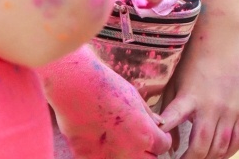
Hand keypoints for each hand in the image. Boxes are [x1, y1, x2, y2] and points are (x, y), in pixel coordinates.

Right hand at [51, 49, 172, 158]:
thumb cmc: (106, 86)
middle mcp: (130, 153)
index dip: (161, 138)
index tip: (158, 134)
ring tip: (121, 141)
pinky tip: (102, 142)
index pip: (163, 146)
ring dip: (128, 155)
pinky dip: (106, 155)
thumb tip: (158, 124)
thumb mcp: (134, 97)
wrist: (75, 87)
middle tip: (140, 139)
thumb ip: (148, 115)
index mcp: (145, 135)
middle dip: (148, 151)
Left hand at [159, 20, 238, 158]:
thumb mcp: (176, 80)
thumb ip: (170, 111)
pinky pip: (238, 140)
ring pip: (220, 148)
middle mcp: (211, 105)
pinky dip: (228, 152)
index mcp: (189, 96)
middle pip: (202, 148)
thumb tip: (170, 142)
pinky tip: (218, 153)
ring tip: (199, 158)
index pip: (172, 121)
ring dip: (209, 158)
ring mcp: (230, 108)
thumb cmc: (192, 58)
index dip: (165, 139)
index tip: (164, 152)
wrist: (222, 35)